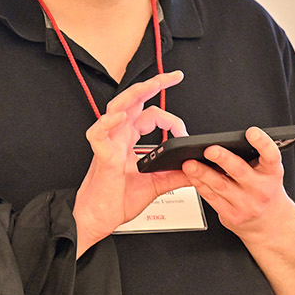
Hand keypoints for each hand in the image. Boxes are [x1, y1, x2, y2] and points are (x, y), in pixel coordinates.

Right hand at [74, 70, 188, 254]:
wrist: (98, 219)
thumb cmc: (117, 201)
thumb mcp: (155, 186)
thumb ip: (175, 176)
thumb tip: (196, 169)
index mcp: (129, 141)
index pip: (150, 115)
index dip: (170, 119)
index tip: (184, 133)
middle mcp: (118, 137)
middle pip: (133, 101)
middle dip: (153, 85)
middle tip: (173, 76)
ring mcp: (108, 144)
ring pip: (116, 108)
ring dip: (134, 94)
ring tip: (151, 85)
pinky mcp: (101, 156)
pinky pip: (98, 134)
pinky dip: (108, 123)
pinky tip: (121, 115)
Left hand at [178, 126, 294, 239]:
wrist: (269, 222)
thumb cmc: (264, 189)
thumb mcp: (267, 172)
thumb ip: (253, 157)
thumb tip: (224, 141)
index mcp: (272, 173)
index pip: (271, 155)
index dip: (262, 143)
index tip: (251, 132)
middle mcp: (262, 189)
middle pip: (241, 171)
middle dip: (224, 159)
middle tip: (210, 150)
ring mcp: (247, 204)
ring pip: (221, 186)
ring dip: (203, 173)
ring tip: (190, 163)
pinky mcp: (233, 216)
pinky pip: (212, 197)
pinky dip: (199, 184)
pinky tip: (192, 176)